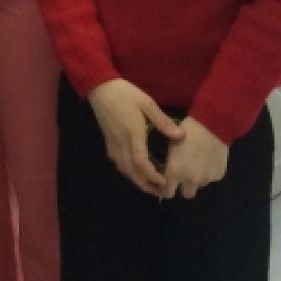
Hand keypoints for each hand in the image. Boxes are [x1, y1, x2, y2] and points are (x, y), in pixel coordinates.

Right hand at [88, 78, 182, 195]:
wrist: (100, 87)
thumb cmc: (124, 93)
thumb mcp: (146, 102)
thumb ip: (162, 121)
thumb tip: (181, 136)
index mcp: (132, 133)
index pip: (140, 161)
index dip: (152, 176)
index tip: (165, 182)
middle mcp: (121, 142)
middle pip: (132, 171)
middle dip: (147, 185)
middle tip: (162, 193)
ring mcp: (113, 143)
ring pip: (124, 169)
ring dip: (138, 181)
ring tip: (153, 186)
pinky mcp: (109, 142)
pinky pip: (119, 163)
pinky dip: (129, 172)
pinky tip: (137, 172)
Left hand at [161, 117, 228, 199]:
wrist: (211, 125)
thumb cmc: (185, 131)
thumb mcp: (170, 146)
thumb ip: (168, 164)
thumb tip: (167, 174)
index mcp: (175, 172)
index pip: (167, 193)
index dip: (165, 189)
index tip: (166, 184)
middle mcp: (191, 179)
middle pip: (186, 194)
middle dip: (183, 187)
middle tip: (183, 175)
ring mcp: (207, 179)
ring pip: (199, 186)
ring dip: (196, 179)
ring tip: (196, 163)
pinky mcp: (219, 175)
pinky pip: (211, 178)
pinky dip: (208, 172)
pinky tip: (207, 159)